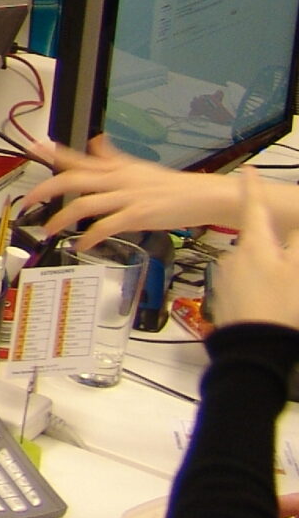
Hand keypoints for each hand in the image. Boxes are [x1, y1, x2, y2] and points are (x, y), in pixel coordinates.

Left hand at [24, 135, 232, 243]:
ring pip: (85, 204)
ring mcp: (127, 197)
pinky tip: (81, 245)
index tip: (32, 148)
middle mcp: (117, 179)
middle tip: (28, 202)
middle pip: (73, 180)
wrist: (204, 196)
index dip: (54, 153)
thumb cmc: (173, 186)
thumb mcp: (138, 167)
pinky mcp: (138, 215)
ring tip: (49, 229)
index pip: (79, 158)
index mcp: (116, 168)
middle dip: (46, 190)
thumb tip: (96, 141)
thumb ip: (113, 157)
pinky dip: (90, 237)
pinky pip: (107, 226)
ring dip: (62, 218)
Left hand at [212, 174, 298, 333]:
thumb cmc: (282, 304)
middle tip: (287, 269)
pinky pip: (246, 285)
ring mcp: (228, 278)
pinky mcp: (225, 298)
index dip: (252, 188)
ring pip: (252, 265)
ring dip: (267, 270)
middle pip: (258, 242)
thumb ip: (296, 244)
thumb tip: (292, 229)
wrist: (253, 347)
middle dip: (272, 246)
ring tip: (283, 291)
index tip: (247, 169)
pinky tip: (270, 303)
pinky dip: (258, 288)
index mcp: (255, 244)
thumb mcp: (298, 270)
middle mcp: (235, 256)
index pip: (253, 208)